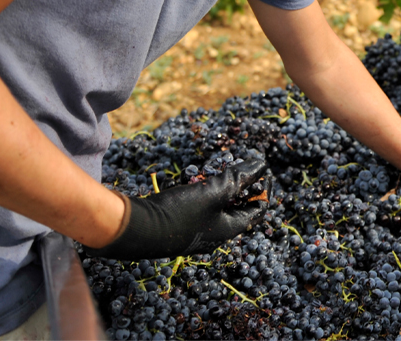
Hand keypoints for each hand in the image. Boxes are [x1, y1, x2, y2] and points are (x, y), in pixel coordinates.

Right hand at [84, 159, 267, 259]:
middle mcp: (215, 235)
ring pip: (218, 208)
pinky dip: (205, 194)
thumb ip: (238, 179)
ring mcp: (197, 233)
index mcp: (228, 230)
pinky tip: (197, 181)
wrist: (137, 229)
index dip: (263, 189)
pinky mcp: (180, 227)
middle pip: (238, 210)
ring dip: (222, 189)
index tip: (262, 170)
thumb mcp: (213, 192)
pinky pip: (201, 209)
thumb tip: (262, 166)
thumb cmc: (179, 213)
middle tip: (240, 169)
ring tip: (219, 172)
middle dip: (241, 188)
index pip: (258, 210)